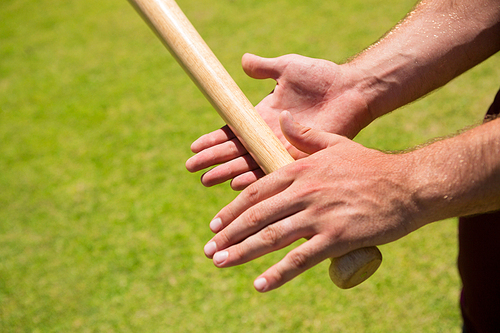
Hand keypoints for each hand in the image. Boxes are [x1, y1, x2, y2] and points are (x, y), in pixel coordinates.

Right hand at [186, 53, 371, 189]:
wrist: (350, 89)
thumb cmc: (320, 77)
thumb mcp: (286, 68)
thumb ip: (264, 67)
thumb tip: (243, 61)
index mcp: (262, 117)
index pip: (232, 132)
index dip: (213, 140)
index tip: (193, 147)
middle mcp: (269, 137)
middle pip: (235, 151)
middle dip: (213, 160)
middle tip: (192, 169)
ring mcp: (282, 148)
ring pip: (249, 164)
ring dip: (227, 172)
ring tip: (207, 180)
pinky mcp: (298, 157)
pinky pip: (272, 170)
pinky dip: (255, 177)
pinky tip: (237, 185)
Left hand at [203, 112, 420, 291]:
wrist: (410, 184)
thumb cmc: (372, 166)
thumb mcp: (337, 143)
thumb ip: (306, 134)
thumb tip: (282, 117)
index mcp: (302, 169)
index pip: (256, 191)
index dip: (232, 210)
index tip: (216, 225)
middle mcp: (306, 191)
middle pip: (257, 215)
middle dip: (229, 234)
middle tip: (209, 249)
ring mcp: (320, 215)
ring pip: (271, 237)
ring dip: (242, 252)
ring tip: (220, 263)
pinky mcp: (337, 238)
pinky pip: (301, 259)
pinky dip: (278, 273)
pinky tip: (259, 284)